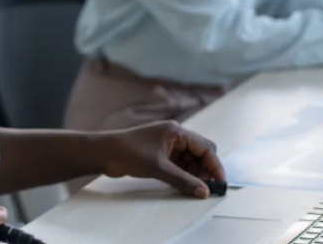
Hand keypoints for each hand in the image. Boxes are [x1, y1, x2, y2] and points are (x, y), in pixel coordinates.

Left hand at [97, 121, 224, 198]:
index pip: (205, 147)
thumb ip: (182, 180)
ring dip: (195, 173)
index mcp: (177, 131)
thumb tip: (203, 191)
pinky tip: (184, 185)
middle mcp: (174, 136)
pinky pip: (179, 164)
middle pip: (200, 153)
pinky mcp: (160, 154)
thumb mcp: (158, 168)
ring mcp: (167, 145)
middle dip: (206, 170)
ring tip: (196, 189)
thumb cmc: (128, 152)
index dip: (214, 165)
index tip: (219, 182)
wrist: (103, 153)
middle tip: (208, 188)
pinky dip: (184, 174)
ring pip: (190, 160)